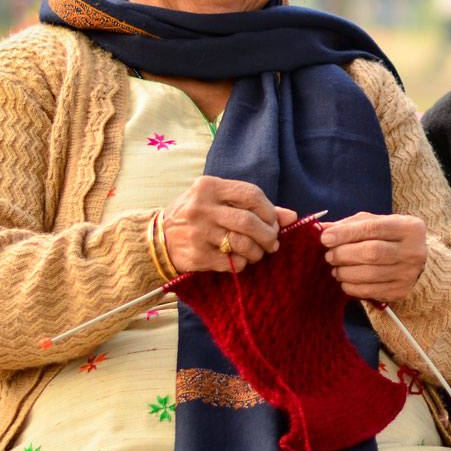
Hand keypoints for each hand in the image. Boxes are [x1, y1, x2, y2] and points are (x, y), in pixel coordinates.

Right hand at [160, 175, 297, 272]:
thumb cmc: (197, 216)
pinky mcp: (196, 256)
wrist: (158, 240)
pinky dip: (242, 263)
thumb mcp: (220, 202)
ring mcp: (198, 233)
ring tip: (258, 253)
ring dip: (257, 252)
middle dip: (268, 235)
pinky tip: (240, 260)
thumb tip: (292, 217)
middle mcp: (201, 207)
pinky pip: (232, 262)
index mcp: (209, 186)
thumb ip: (254, 206)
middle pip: (249, 221)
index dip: (269, 210)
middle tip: (272, 243)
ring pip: (242, 244)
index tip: (273, 222)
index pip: (251, 194)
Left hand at [319, 211, 426, 302]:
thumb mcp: (375, 223)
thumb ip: (350, 224)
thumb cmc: (389, 237)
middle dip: (344, 254)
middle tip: (329, 255)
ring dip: (345, 272)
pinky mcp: (401, 291)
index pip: (373, 228)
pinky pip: (370, 291)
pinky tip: (345, 281)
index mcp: (409, 228)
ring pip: (369, 274)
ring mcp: (408, 273)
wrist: (414, 259)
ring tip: (336, 268)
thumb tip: (322, 228)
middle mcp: (413, 251)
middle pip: (372, 252)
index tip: (326, 238)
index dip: (346, 233)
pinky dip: (352, 287)